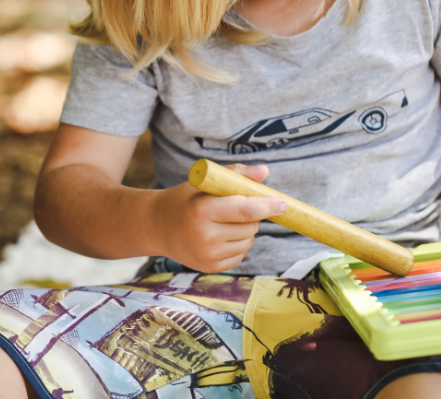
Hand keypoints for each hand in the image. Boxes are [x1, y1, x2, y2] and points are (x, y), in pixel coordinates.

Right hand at [147, 164, 287, 272]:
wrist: (157, 226)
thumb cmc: (184, 199)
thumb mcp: (204, 183)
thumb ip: (235, 174)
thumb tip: (264, 172)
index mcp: (203, 210)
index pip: (245, 210)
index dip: (267, 206)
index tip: (284, 203)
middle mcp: (205, 236)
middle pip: (250, 226)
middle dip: (252, 215)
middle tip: (234, 207)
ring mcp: (208, 255)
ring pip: (248, 241)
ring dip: (245, 229)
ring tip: (223, 221)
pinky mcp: (211, 267)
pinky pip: (241, 254)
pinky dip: (238, 243)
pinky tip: (219, 235)